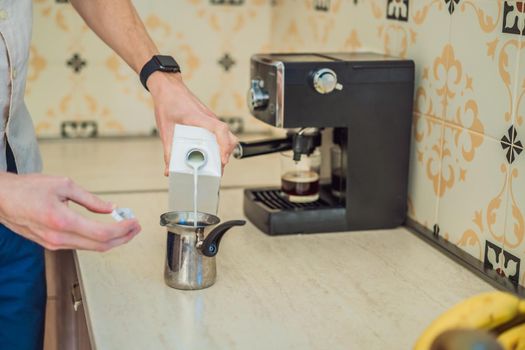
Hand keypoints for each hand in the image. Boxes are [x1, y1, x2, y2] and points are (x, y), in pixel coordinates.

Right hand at [0, 173, 140, 250]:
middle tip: (136, 227)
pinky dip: (98, 240)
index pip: (101, 234)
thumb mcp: (64, 185)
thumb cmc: (27, 188)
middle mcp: (58, 237)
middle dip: (123, 237)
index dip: (122, 230)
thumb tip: (111, 208)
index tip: (134, 223)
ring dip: (113, 240)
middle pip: (100, 246)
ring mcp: (54, 244)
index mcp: (61, 220)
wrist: (1, 199)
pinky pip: (81, 246)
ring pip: (91, 248)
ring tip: (126, 227)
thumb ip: (91, 199)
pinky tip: (107, 231)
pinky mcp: (51, 244)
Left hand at [147, 72, 237, 175]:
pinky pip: (219, 134)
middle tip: (218, 168)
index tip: (223, 159)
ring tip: (215, 164)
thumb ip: (168, 152)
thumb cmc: (168, 102)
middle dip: (227, 153)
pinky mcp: (208, 122)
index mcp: (200, 118)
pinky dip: (219, 145)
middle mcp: (209, 118)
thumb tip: (169, 169)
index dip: (224, 145)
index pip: (220, 130)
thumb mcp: (165, 130)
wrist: (168, 87)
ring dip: (224, 150)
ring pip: (226, 135)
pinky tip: (210, 153)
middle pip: (229, 136)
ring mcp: (210, 120)